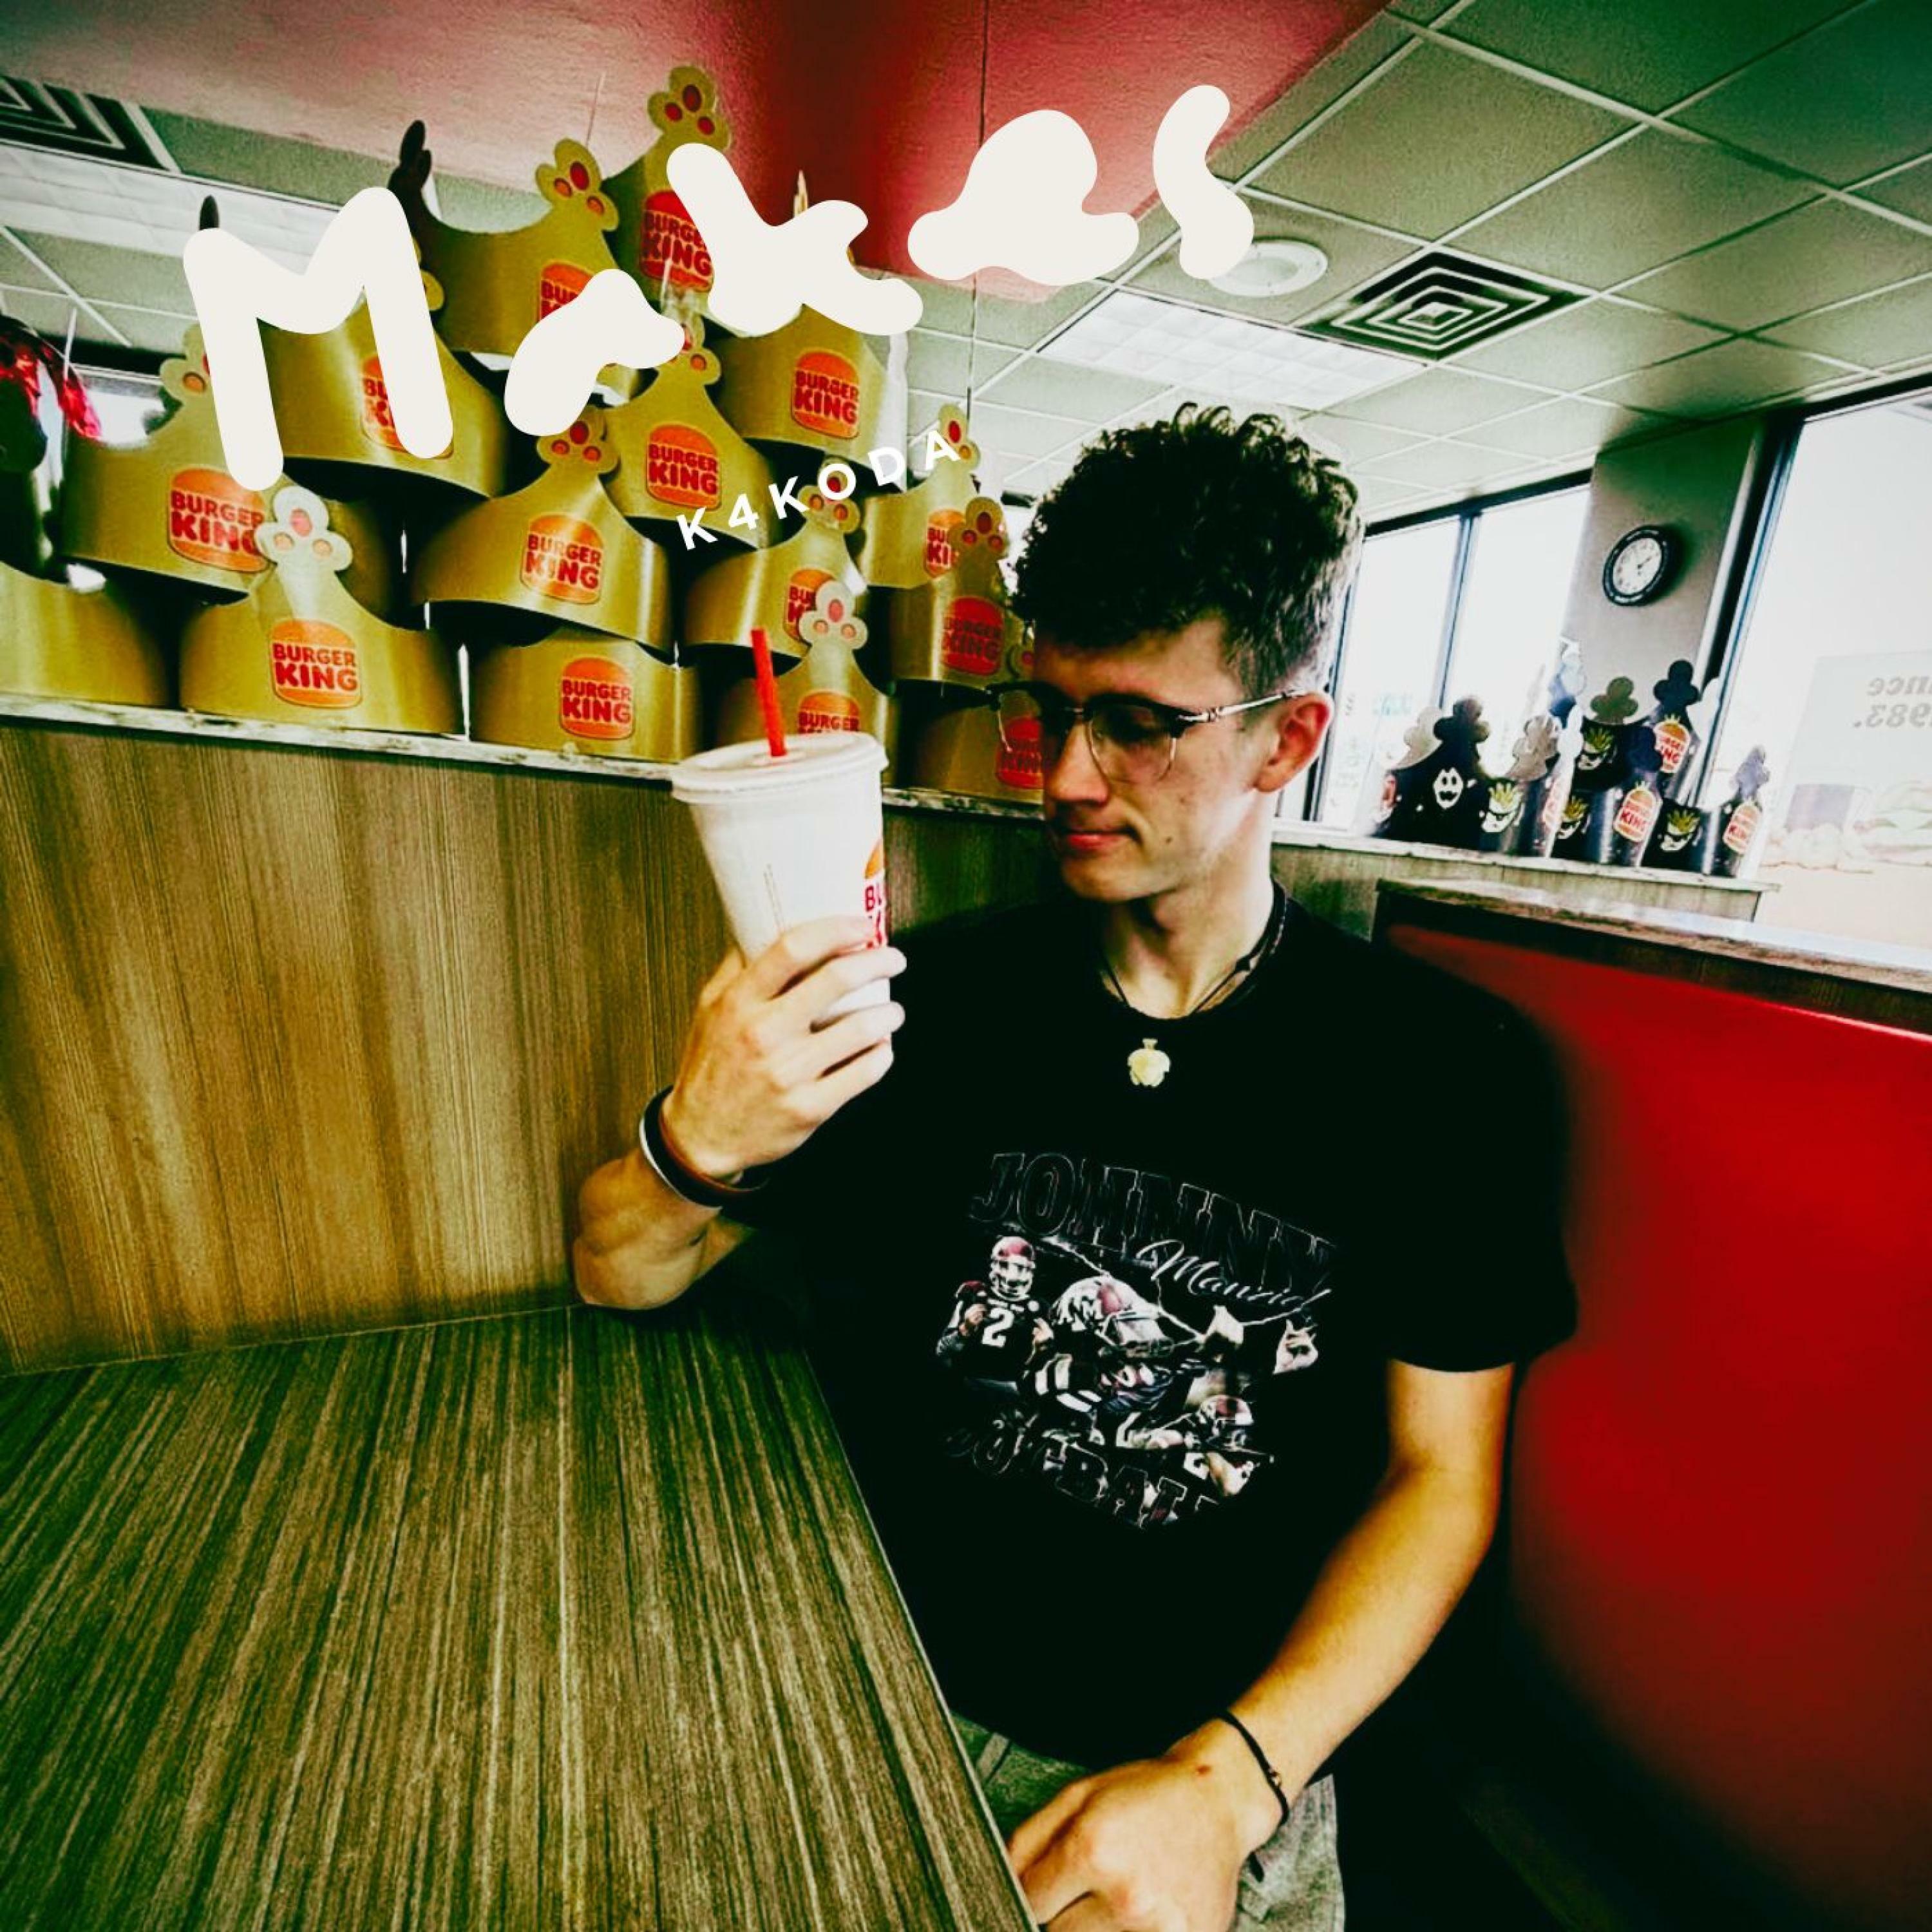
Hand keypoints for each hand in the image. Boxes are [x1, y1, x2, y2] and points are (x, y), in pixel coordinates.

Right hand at [661, 914, 905, 1178]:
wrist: (701, 1136)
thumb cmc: (710, 1067)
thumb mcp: (710, 1009)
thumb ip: (739, 967)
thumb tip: (766, 924)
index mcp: (740, 1002)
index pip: (793, 948)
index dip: (836, 929)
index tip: (861, 926)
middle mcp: (765, 1034)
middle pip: (836, 980)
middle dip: (878, 962)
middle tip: (893, 959)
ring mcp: (789, 1073)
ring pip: (862, 1028)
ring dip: (889, 1013)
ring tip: (892, 1010)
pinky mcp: (810, 1108)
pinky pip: (864, 1073)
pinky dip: (882, 1055)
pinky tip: (880, 1048)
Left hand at [1006, 1728, 1281, 1930]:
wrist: (1214, 1800)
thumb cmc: (1145, 1795)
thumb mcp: (1075, 1796)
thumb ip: (1026, 1842)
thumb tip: (997, 1881)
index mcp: (1092, 1850)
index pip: (1029, 1903)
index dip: (1032, 1895)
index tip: (1044, 1889)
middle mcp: (1126, 1895)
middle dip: (1062, 1917)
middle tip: (1084, 1891)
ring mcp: (1160, 1929)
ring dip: (1092, 1930)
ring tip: (1113, 1899)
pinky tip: (1137, 1914)